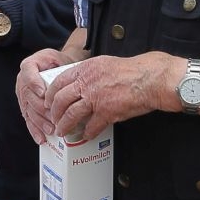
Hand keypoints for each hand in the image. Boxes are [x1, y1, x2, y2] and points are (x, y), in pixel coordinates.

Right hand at [16, 47, 76, 144]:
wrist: (57, 68)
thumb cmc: (58, 63)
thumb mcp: (59, 58)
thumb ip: (58, 67)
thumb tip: (61, 85)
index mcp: (29, 66)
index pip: (28, 73)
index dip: (34, 83)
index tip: (43, 92)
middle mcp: (22, 82)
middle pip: (29, 96)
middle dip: (41, 109)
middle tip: (53, 116)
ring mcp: (22, 96)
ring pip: (29, 111)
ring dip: (40, 122)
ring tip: (51, 129)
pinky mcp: (26, 108)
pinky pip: (29, 120)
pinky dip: (35, 131)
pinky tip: (41, 138)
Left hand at [44, 52, 179, 141]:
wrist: (150, 79)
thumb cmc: (132, 71)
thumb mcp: (105, 64)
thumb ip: (90, 73)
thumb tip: (80, 84)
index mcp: (86, 69)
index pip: (59, 81)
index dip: (50, 94)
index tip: (48, 102)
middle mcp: (87, 82)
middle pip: (60, 100)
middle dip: (54, 113)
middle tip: (53, 120)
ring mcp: (96, 98)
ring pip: (71, 114)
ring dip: (65, 125)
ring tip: (63, 131)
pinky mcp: (107, 112)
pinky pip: (91, 126)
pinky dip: (87, 133)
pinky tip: (86, 136)